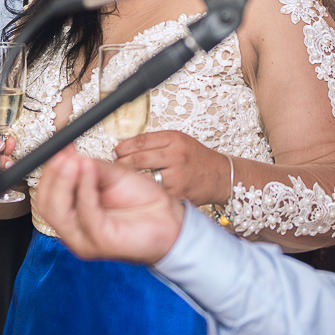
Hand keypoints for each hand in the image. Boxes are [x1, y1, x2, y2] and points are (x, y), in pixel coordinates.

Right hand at [38, 146, 184, 263]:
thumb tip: (69, 154)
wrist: (169, 218)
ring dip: (64, 182)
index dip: (49, 171)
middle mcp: (74, 231)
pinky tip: (89, 170)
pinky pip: (87, 215)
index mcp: (73, 215)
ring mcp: (85, 240)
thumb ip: (89, 168)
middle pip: (46, 206)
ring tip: (74, 161)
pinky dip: (85, 189)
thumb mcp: (111, 175)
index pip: (46, 196)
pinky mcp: (102, 243)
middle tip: (64, 155)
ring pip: (59, 213)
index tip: (57, 148)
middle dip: (52, 176)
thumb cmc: (141, 200)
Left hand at [113, 130, 229, 205]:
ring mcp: (176, 177)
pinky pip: (153, 193)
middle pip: (137, 160)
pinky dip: (142, 193)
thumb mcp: (179, 140)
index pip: (140, 141)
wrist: (220, 176)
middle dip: (120, 164)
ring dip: (128, 180)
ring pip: (142, 178)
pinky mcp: (177, 194)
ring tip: (122, 179)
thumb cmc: (197, 158)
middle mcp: (175, 157)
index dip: (123, 147)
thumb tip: (126, 147)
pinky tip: (138, 192)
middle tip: (114, 166)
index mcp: (174, 140)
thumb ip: (155, 142)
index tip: (116, 151)